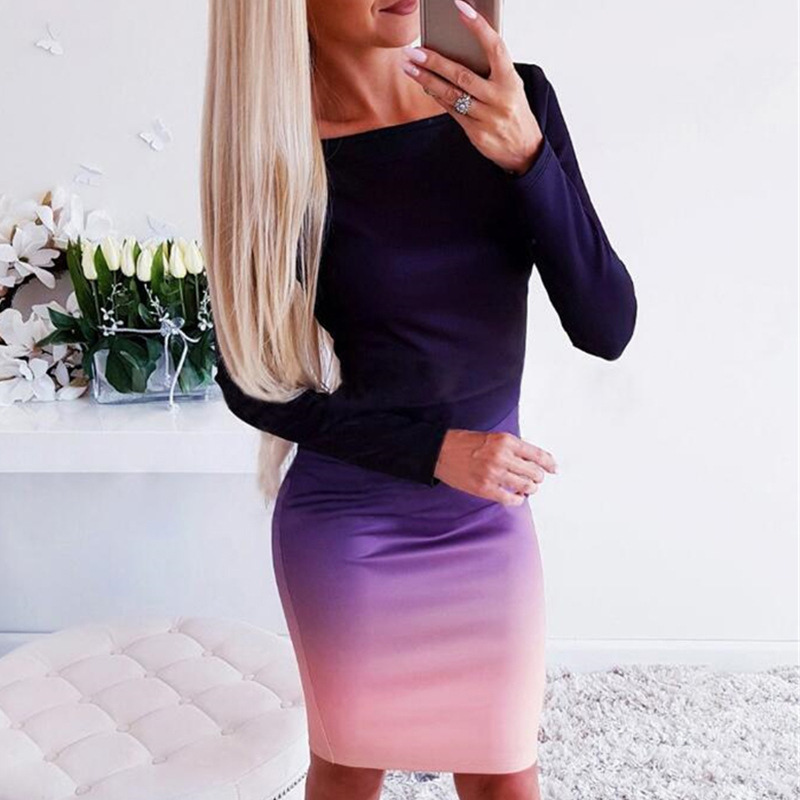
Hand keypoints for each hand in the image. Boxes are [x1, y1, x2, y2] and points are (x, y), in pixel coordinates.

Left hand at [400, 0, 543, 174]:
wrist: (524, 147)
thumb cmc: (513, 108)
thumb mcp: (511, 85)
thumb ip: (491, 69)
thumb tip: (458, 48)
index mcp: (511, 80)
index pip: (495, 48)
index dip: (478, 27)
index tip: (460, 8)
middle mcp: (500, 99)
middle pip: (462, 76)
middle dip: (435, 61)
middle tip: (414, 50)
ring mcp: (488, 118)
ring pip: (452, 95)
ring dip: (427, 79)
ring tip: (409, 66)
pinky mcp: (477, 133)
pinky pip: (452, 112)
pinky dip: (437, 97)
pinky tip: (424, 85)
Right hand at [434, 427, 557, 505]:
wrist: (439, 452)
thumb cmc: (464, 443)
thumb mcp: (492, 437)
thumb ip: (512, 447)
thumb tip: (534, 459)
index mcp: (506, 440)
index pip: (538, 454)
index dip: (549, 463)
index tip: (554, 469)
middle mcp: (502, 456)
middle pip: (535, 473)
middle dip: (538, 478)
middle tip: (534, 479)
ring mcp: (494, 473)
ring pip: (526, 487)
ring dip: (529, 489)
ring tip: (525, 488)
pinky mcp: (485, 488)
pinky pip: (511, 499)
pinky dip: (518, 500)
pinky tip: (516, 497)